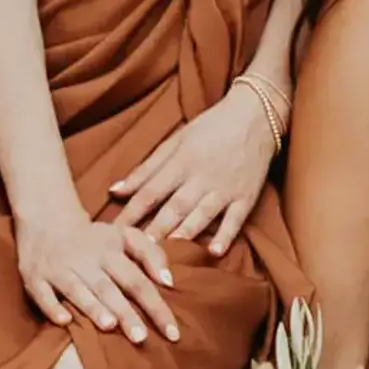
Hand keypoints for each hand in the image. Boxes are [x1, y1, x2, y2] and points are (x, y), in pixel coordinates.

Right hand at [14, 181, 180, 340]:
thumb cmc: (93, 238)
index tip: (173, 332)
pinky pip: (42, 294)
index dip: (156, 306)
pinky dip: (52, 307)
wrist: (46, 219)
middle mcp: (86, 260)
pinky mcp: (34, 277)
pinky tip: (64, 321)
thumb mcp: (124, 236)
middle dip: (125, 313)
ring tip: (109, 326)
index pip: (138, 281)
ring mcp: (59, 269)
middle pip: (109, 288)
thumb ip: (151, 254)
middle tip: (141, 338)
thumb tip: (169, 282)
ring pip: (77, 289)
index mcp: (111, 251)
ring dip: (92, 307)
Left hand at [108, 89, 275, 259]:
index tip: (111, 234)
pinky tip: (215, 252)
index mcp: (181, 161)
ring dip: (184, 234)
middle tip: (135, 253)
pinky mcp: (247, 196)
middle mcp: (201, 176)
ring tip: (167, 255)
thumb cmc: (212, 126)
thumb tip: (115, 191)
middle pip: (173, 207)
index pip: (150, 192)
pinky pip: (236, 218)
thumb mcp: (176, 140)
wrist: (257, 114)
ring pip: (201, 214)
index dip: (130, 214)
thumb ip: (146, 168)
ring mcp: (225, 187)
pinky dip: (226, 235)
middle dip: (153, 231)